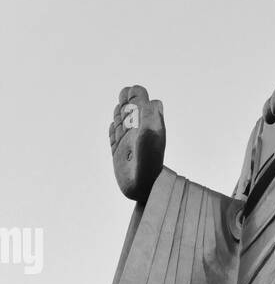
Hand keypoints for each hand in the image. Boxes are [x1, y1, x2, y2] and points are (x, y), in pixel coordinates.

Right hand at [110, 85, 165, 201]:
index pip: (145, 102)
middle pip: (132, 111)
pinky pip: (114, 139)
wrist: (143, 189)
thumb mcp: (152, 138)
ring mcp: (128, 143)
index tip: (131, 94)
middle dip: (127, 100)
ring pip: (122, 123)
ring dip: (120, 113)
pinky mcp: (118, 154)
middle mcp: (139, 133)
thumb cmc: (150, 163)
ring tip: (120, 107)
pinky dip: (112, 131)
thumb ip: (151, 118)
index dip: (138, 95)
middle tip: (124, 94)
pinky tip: (113, 127)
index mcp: (149, 126)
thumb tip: (153, 101)